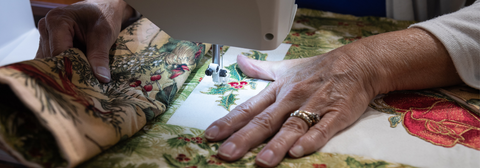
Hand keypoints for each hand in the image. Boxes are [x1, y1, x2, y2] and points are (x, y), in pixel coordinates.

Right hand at [35, 0, 133, 82]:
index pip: (58, 52)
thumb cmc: (103, 16)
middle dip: (69, 71)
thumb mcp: (104, 34)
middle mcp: (46, 27)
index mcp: (56, 21)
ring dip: (66, 70)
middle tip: (85, 83)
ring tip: (81, 79)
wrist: (104, 9)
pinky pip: (52, 61)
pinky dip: (64, 68)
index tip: (85, 82)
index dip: (71, 68)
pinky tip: (76, 73)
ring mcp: (45, 36)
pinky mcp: (48, 44)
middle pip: (52, 58)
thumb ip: (100, 57)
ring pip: (50, 62)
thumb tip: (101, 78)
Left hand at [205, 28, 461, 166]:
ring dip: (276, 145)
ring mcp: (313, 107)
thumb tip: (240, 61)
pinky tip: (298, 151)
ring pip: (291, 128)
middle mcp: (292, 99)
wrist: (357, 64)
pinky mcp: (335, 115)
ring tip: (261, 162)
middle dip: (244, 138)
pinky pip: (322, 129)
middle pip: (265, 121)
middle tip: (226, 154)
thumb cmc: (319, 69)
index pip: (250, 108)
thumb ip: (261, 69)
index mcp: (278, 90)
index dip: (230, 122)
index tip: (211, 135)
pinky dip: (310, 140)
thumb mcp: (286, 67)